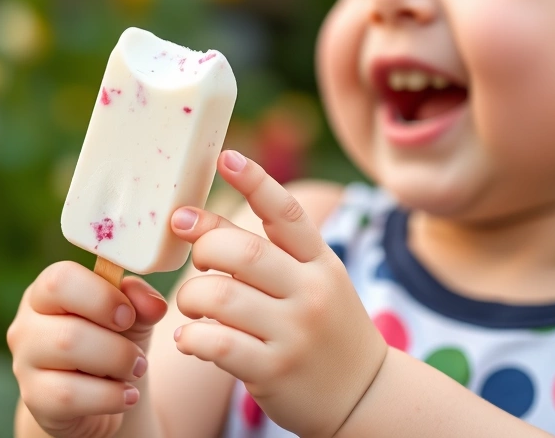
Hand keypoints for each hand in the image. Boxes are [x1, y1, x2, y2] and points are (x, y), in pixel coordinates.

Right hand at [8, 261, 167, 437]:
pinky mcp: (34, 400)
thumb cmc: (110, 344)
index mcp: (45, 293)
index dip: (101, 296)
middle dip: (117, 346)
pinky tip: (127, 397)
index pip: (60, 280)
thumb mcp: (131, 318)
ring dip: (116, 366)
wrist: (101, 398)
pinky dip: (109, 397)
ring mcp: (25, 364)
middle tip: (139, 357)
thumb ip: (141, 301)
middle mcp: (27, 325)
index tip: (128, 316)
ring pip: (67, 357)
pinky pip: (68, 397)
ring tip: (135, 373)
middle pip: (67, 329)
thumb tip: (153, 304)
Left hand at [170, 150, 385, 437]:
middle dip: (205, 246)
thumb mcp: (310, 283)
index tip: (225, 157)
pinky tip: (189, 339)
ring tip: (191, 306)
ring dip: (190, 297)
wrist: (364, 397)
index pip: (286, 213)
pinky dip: (191, 337)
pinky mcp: (274, 370)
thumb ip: (262, 252)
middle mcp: (311, 292)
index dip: (254, 181)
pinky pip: (216, 343)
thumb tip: (194, 220)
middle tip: (196, 259)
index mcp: (320, 262)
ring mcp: (294, 333)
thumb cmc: (321, 328)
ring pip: (219, 296)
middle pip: (243, 252)